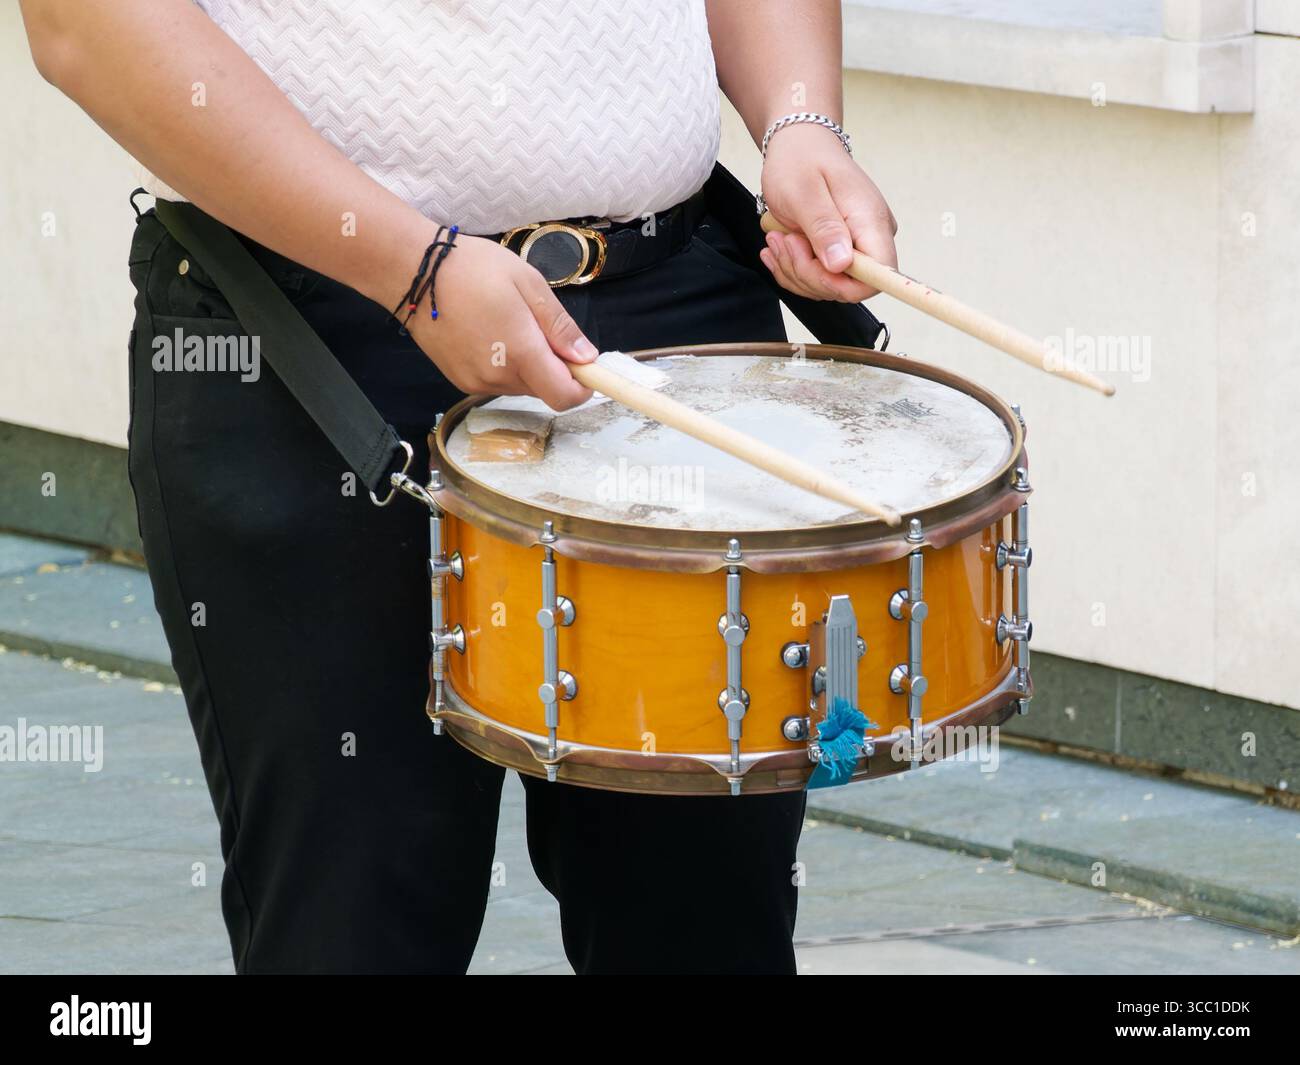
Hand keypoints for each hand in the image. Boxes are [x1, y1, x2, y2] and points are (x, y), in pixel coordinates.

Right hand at [398, 229, 596, 409]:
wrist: (414, 273)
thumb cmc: (473, 269)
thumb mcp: (528, 284)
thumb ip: (560, 327)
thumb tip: (587, 358)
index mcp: (521, 353)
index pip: (564, 396)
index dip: (582, 387)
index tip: (584, 366)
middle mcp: (498, 377)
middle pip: (544, 390)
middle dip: (553, 367)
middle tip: (538, 326)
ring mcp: (476, 382)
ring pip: (521, 386)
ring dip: (528, 365)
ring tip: (509, 324)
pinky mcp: (460, 381)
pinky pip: (497, 382)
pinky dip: (504, 366)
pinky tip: (490, 334)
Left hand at [757, 122, 898, 301]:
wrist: (798, 147)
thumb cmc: (801, 161)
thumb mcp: (804, 192)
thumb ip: (824, 228)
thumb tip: (841, 264)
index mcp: (870, 221)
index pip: (878, 276)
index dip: (844, 284)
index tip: (813, 264)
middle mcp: (870, 238)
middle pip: (848, 286)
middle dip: (807, 273)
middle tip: (784, 241)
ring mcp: (855, 247)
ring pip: (827, 286)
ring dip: (794, 269)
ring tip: (778, 238)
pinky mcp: (838, 253)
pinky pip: (816, 279)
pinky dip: (792, 268)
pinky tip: (780, 248)